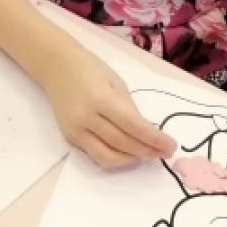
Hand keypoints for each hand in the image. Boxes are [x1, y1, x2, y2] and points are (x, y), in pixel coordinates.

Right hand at [44, 43, 176, 167]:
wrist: (55, 66)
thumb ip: (129, 109)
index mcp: (100, 98)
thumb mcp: (116, 82)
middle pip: (122, 144)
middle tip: (165, 152)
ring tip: (148, 154)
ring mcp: (75, 130)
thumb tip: (146, 134)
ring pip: (108, 157)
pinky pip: (95, 154)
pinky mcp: (70, 137)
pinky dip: (115, 157)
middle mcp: (86, 117)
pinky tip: (128, 152)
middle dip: (148, 151)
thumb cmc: (90, 68)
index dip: (154, 139)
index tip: (172, 145)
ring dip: (132, 159)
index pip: (132, 126)